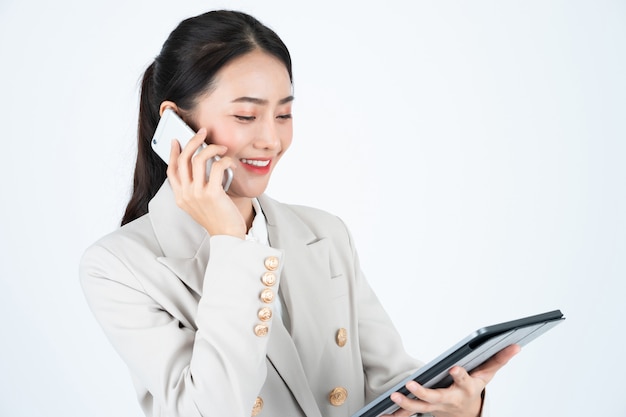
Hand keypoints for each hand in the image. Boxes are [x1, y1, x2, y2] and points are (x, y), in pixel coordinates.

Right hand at [167, 128, 244, 237]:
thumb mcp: (199, 204)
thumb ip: (194, 188)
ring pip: (198, 159)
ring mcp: (197, 194)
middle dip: (193, 141)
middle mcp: (186, 194)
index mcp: (180, 197)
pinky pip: (217, 167)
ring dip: (212, 148)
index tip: (177, 140)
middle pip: (183, 159)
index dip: (173, 153)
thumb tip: (200, 164)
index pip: (171, 170)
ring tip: (222, 148)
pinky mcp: (212, 194)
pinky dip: (225, 161)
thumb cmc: (217, 218)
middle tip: (203, 133)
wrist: (227, 236)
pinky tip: (231, 163)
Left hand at [382, 344, 520, 416]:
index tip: (454, 367)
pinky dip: (395, 415)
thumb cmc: (474, 388)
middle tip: (412, 384)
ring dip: (406, 403)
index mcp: (465, 389)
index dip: (460, 375)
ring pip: (419, 407)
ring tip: (394, 395)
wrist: (466, 412)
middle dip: (424, 392)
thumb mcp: (488, 374)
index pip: (464, 381)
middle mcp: (449, 399)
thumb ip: (500, 359)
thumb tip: (516, 344)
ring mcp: (435, 406)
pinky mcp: (424, 408)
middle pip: (436, 398)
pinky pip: (408, 413)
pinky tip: (380, 414)